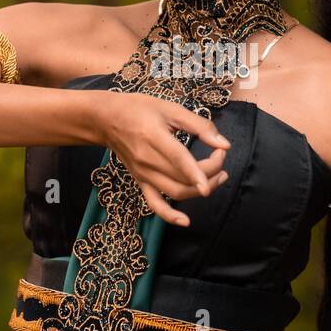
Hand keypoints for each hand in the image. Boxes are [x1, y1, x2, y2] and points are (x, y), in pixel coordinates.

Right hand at [95, 91, 231, 225]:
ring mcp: (143, 174)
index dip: (198, 170)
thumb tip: (224, 144)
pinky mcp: (141, 181)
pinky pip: (155, 204)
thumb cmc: (139, 109)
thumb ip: (199, 126)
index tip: (219, 172)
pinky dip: (169, 216)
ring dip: (200, 190)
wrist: (106, 120)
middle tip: (221, 156)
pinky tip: (185, 222)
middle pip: (183, 177)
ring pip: (175, 192)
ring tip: (219, 177)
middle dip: (211, 171)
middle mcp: (147, 160)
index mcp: (154, 137)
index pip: (178, 158)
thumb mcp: (171, 109)